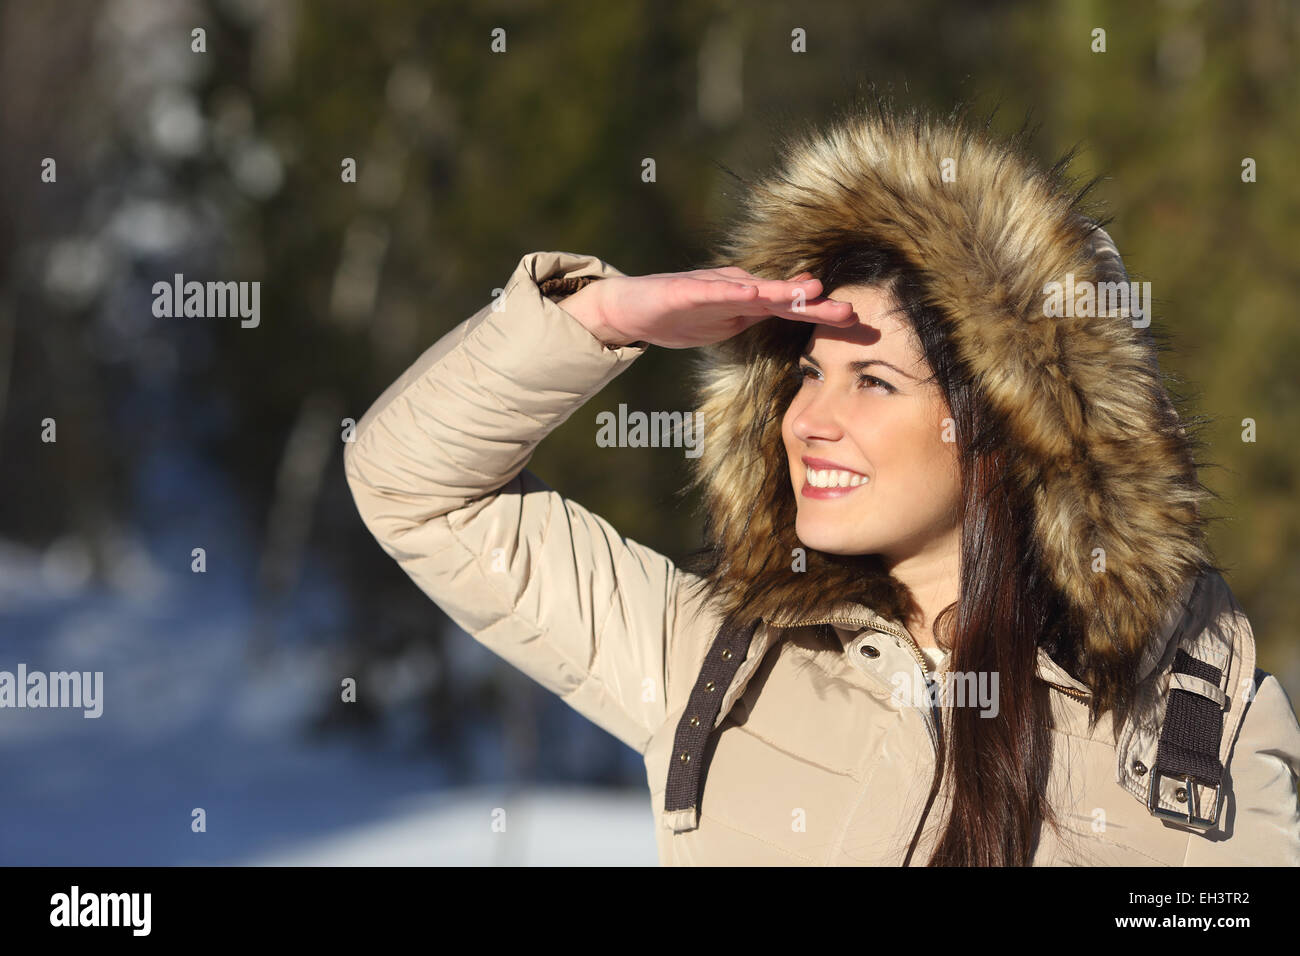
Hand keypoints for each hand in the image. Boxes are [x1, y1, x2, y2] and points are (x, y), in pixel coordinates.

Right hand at [559, 267, 855, 348]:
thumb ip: (754, 319)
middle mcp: (736, 291)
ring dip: (784, 291)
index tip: (859, 326)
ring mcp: (712, 289)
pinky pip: (712, 292)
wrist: (628, 307)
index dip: (824, 316)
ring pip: (754, 289)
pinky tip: (753, 292)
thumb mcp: (724, 324)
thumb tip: (787, 322)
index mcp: (748, 305)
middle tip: (851, 312)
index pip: (793, 310)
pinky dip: (733, 291)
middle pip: (783, 297)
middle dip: (817, 305)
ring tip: (812, 292)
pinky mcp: (685, 291)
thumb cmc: (678, 314)